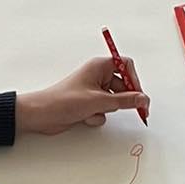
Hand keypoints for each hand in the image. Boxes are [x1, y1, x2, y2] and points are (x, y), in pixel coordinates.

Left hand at [16, 57, 148, 133]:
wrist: (41, 115)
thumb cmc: (64, 101)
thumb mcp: (98, 101)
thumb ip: (124, 101)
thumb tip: (143, 99)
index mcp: (99, 66)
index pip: (126, 66)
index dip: (135, 80)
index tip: (140, 95)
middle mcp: (97, 76)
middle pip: (122, 86)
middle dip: (124, 100)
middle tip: (138, 111)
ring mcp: (93, 91)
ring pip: (113, 101)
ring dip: (106, 110)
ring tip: (93, 112)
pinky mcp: (88, 104)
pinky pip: (103, 110)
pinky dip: (97, 116)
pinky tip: (85, 117)